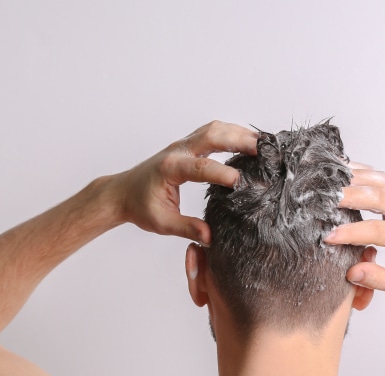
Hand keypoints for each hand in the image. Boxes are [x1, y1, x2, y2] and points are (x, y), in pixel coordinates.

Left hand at [115, 121, 256, 245]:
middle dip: (238, 140)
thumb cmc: (139, 207)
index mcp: (170, 169)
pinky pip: (211, 133)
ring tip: (261, 144)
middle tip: (262, 150)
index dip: (221, 173)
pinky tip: (246, 142)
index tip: (240, 182)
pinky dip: (230, 134)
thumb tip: (210, 237)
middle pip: (211, 135)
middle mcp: (177, 152)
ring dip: (237, 133)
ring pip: (213, 129)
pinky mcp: (187, 146)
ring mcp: (182, 146)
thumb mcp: (162, 223)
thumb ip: (187, 228)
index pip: (200, 167)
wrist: (122, 193)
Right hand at [324, 165, 384, 295]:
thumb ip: (378, 280)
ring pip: (377, 179)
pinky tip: (340, 171)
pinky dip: (359, 170)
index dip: (349, 233)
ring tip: (325, 182)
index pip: (375, 231)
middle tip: (322, 200)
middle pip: (376, 196)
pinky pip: (379, 175)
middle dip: (347, 196)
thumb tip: (352, 273)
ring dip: (351, 178)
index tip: (328, 237)